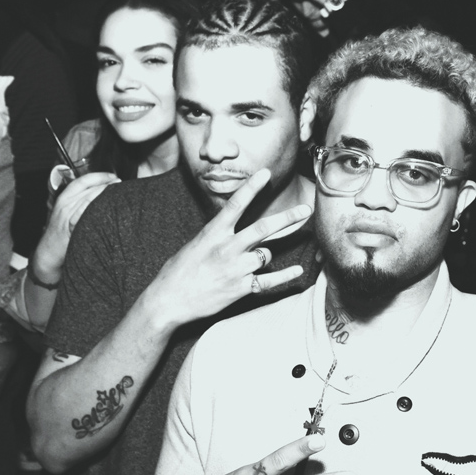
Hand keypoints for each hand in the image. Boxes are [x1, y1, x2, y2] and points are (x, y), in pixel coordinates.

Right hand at [32, 172, 119, 283]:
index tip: (112, 176)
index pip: (82, 180)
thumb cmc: (61, 233)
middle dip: (104, 182)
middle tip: (118, 181)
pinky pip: (83, 212)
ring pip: (87, 197)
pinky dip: (94, 205)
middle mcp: (64, 203)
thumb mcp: (68, 214)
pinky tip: (105, 203)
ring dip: (102, 191)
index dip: (98, 176)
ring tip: (116, 189)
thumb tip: (100, 195)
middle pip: (86, 187)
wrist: (48, 251)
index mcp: (64, 198)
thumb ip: (81, 203)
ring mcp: (66, 214)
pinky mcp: (69, 225)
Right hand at [145, 168, 311, 329]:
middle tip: (306, 209)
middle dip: (288, 218)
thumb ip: (218, 235)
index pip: (236, 204)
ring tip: (260, 257)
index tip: (266, 173)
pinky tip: (298, 270)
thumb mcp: (196, 244)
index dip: (252, 187)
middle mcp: (227, 248)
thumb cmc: (178, 271)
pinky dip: (286, 276)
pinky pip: (270, 280)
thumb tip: (236, 231)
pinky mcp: (241, 288)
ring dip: (267, 254)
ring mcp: (236, 268)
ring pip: (266, 254)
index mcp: (213, 233)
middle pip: (263, 228)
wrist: (168, 301)